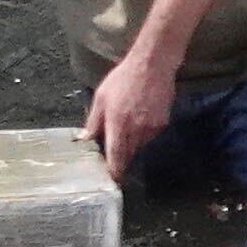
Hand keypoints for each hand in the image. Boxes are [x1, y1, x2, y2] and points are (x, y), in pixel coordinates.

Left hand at [83, 51, 181, 175]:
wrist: (153, 65)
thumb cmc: (123, 79)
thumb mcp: (101, 97)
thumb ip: (94, 121)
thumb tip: (85, 139)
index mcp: (118, 123)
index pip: (116, 155)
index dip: (114, 171)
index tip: (112, 180)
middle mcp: (136, 130)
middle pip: (129, 154)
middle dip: (121, 157)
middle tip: (114, 155)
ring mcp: (151, 128)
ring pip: (140, 145)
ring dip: (132, 144)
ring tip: (127, 128)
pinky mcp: (162, 124)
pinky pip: (150, 136)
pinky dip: (143, 134)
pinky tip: (140, 118)